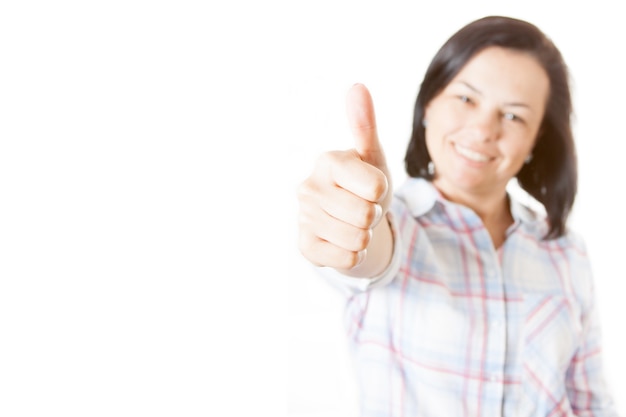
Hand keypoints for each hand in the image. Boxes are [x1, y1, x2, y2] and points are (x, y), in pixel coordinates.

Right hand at [297, 83, 391, 271]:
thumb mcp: (372, 157)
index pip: (376, 186)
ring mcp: (303, 219)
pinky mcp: (305, 247)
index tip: (370, 187)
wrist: (351, 221)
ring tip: (353, 224)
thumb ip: (365, 125)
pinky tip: (342, 241)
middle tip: (362, 208)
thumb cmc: (363, 184)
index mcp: (327, 161)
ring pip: (358, 240)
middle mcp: (308, 188)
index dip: (382, 191)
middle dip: (372, 216)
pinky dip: (354, 255)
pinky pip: (347, 259)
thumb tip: (357, 86)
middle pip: (367, 215)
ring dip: (364, 236)